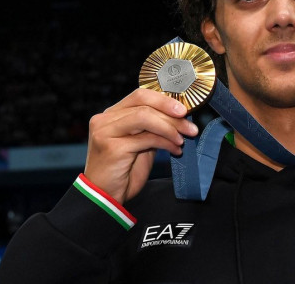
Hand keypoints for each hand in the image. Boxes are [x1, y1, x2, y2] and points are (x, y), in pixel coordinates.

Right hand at [83, 88, 198, 203]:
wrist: (105, 197)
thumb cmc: (123, 171)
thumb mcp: (141, 143)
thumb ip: (153, 127)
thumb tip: (179, 116)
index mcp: (111, 115)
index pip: (140, 95)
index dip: (164, 100)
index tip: (184, 110)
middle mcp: (105, 120)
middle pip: (143, 104)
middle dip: (171, 113)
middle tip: (189, 126)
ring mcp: (106, 132)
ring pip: (145, 117)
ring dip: (170, 127)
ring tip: (182, 139)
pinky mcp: (112, 147)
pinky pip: (146, 138)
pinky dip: (165, 142)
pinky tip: (175, 150)